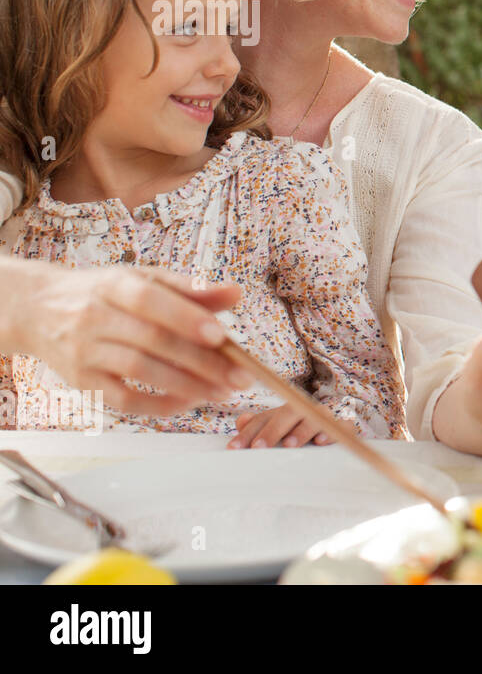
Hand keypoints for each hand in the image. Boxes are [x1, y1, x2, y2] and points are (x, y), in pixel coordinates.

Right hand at [16, 263, 248, 415]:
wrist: (38, 310)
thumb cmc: (103, 294)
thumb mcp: (142, 279)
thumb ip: (190, 288)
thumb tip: (235, 293)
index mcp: (114, 285)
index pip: (150, 299)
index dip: (186, 317)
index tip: (222, 335)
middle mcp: (96, 317)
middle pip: (153, 340)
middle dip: (203, 361)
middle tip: (240, 376)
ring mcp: (86, 352)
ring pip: (140, 371)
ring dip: (187, 385)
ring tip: (223, 392)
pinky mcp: (82, 382)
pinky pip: (123, 400)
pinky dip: (158, 405)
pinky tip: (188, 402)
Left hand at [228, 405, 332, 448]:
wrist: (332, 431)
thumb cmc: (297, 434)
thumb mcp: (275, 431)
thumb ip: (257, 427)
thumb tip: (241, 420)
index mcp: (282, 413)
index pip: (263, 419)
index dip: (248, 432)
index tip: (234, 448)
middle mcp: (303, 411)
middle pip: (288, 414)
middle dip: (272, 430)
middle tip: (258, 447)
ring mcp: (324, 417)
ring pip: (314, 417)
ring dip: (301, 431)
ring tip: (289, 445)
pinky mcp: (343, 427)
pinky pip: (341, 426)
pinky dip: (331, 432)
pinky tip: (321, 441)